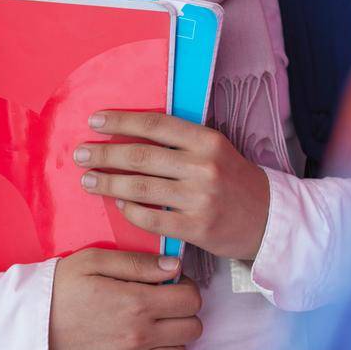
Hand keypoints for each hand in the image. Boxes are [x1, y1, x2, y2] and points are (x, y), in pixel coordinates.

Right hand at [47, 248, 201, 349]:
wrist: (25, 325)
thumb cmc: (56, 290)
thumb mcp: (92, 260)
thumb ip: (137, 262)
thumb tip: (173, 267)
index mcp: (136, 302)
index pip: (190, 299)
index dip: (186, 288)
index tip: (171, 286)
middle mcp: (138, 335)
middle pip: (192, 328)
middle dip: (184, 314)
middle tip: (165, 308)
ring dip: (176, 346)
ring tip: (159, 335)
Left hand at [75, 111, 271, 260]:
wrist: (270, 219)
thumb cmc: (235, 180)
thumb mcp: (216, 150)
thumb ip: (181, 141)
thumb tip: (132, 133)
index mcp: (207, 141)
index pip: (154, 126)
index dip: (120, 122)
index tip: (94, 121)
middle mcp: (203, 166)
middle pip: (141, 157)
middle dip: (104, 154)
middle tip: (80, 154)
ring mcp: (200, 199)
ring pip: (141, 187)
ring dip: (108, 182)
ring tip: (88, 179)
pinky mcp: (196, 228)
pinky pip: (152, 218)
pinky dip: (130, 210)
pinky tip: (118, 203)